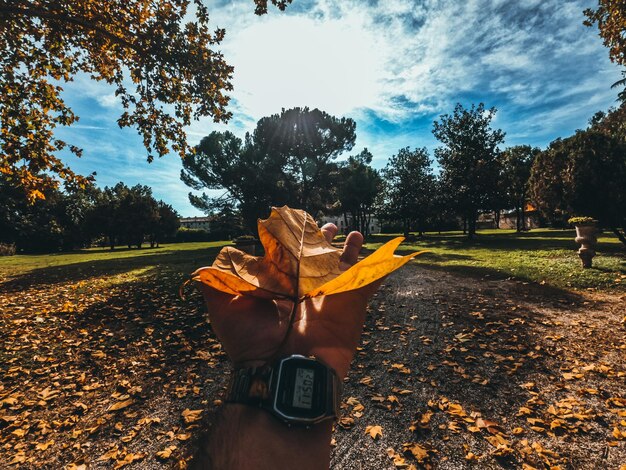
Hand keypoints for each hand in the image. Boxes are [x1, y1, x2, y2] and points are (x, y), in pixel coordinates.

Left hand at [200, 224, 378, 378]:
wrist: (283, 371)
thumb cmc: (251, 343)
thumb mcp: (224, 310)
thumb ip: (213, 287)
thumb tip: (202, 267)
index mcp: (281, 292)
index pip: (289, 261)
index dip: (292, 243)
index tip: (293, 226)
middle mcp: (307, 294)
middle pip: (319, 261)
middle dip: (323, 243)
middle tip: (327, 226)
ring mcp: (331, 299)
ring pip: (345, 268)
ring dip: (350, 250)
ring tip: (354, 234)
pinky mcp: (352, 305)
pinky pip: (370, 282)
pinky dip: (380, 267)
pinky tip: (386, 253)